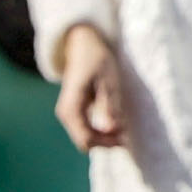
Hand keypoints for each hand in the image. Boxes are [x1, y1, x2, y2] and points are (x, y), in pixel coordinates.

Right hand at [56, 24, 128, 149]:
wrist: (83, 47)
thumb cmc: (98, 61)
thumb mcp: (109, 81)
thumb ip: (110, 105)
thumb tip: (113, 129)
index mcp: (72, 106)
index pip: (86, 138)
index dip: (107, 142)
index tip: (125, 136)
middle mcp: (65, 114)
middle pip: (85, 143)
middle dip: (106, 142)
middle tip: (127, 134)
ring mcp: (67, 115)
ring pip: (85, 139)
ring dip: (104, 138)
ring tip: (123, 128)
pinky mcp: (73, 114)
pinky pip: (85, 132)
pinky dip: (100, 132)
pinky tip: (114, 124)